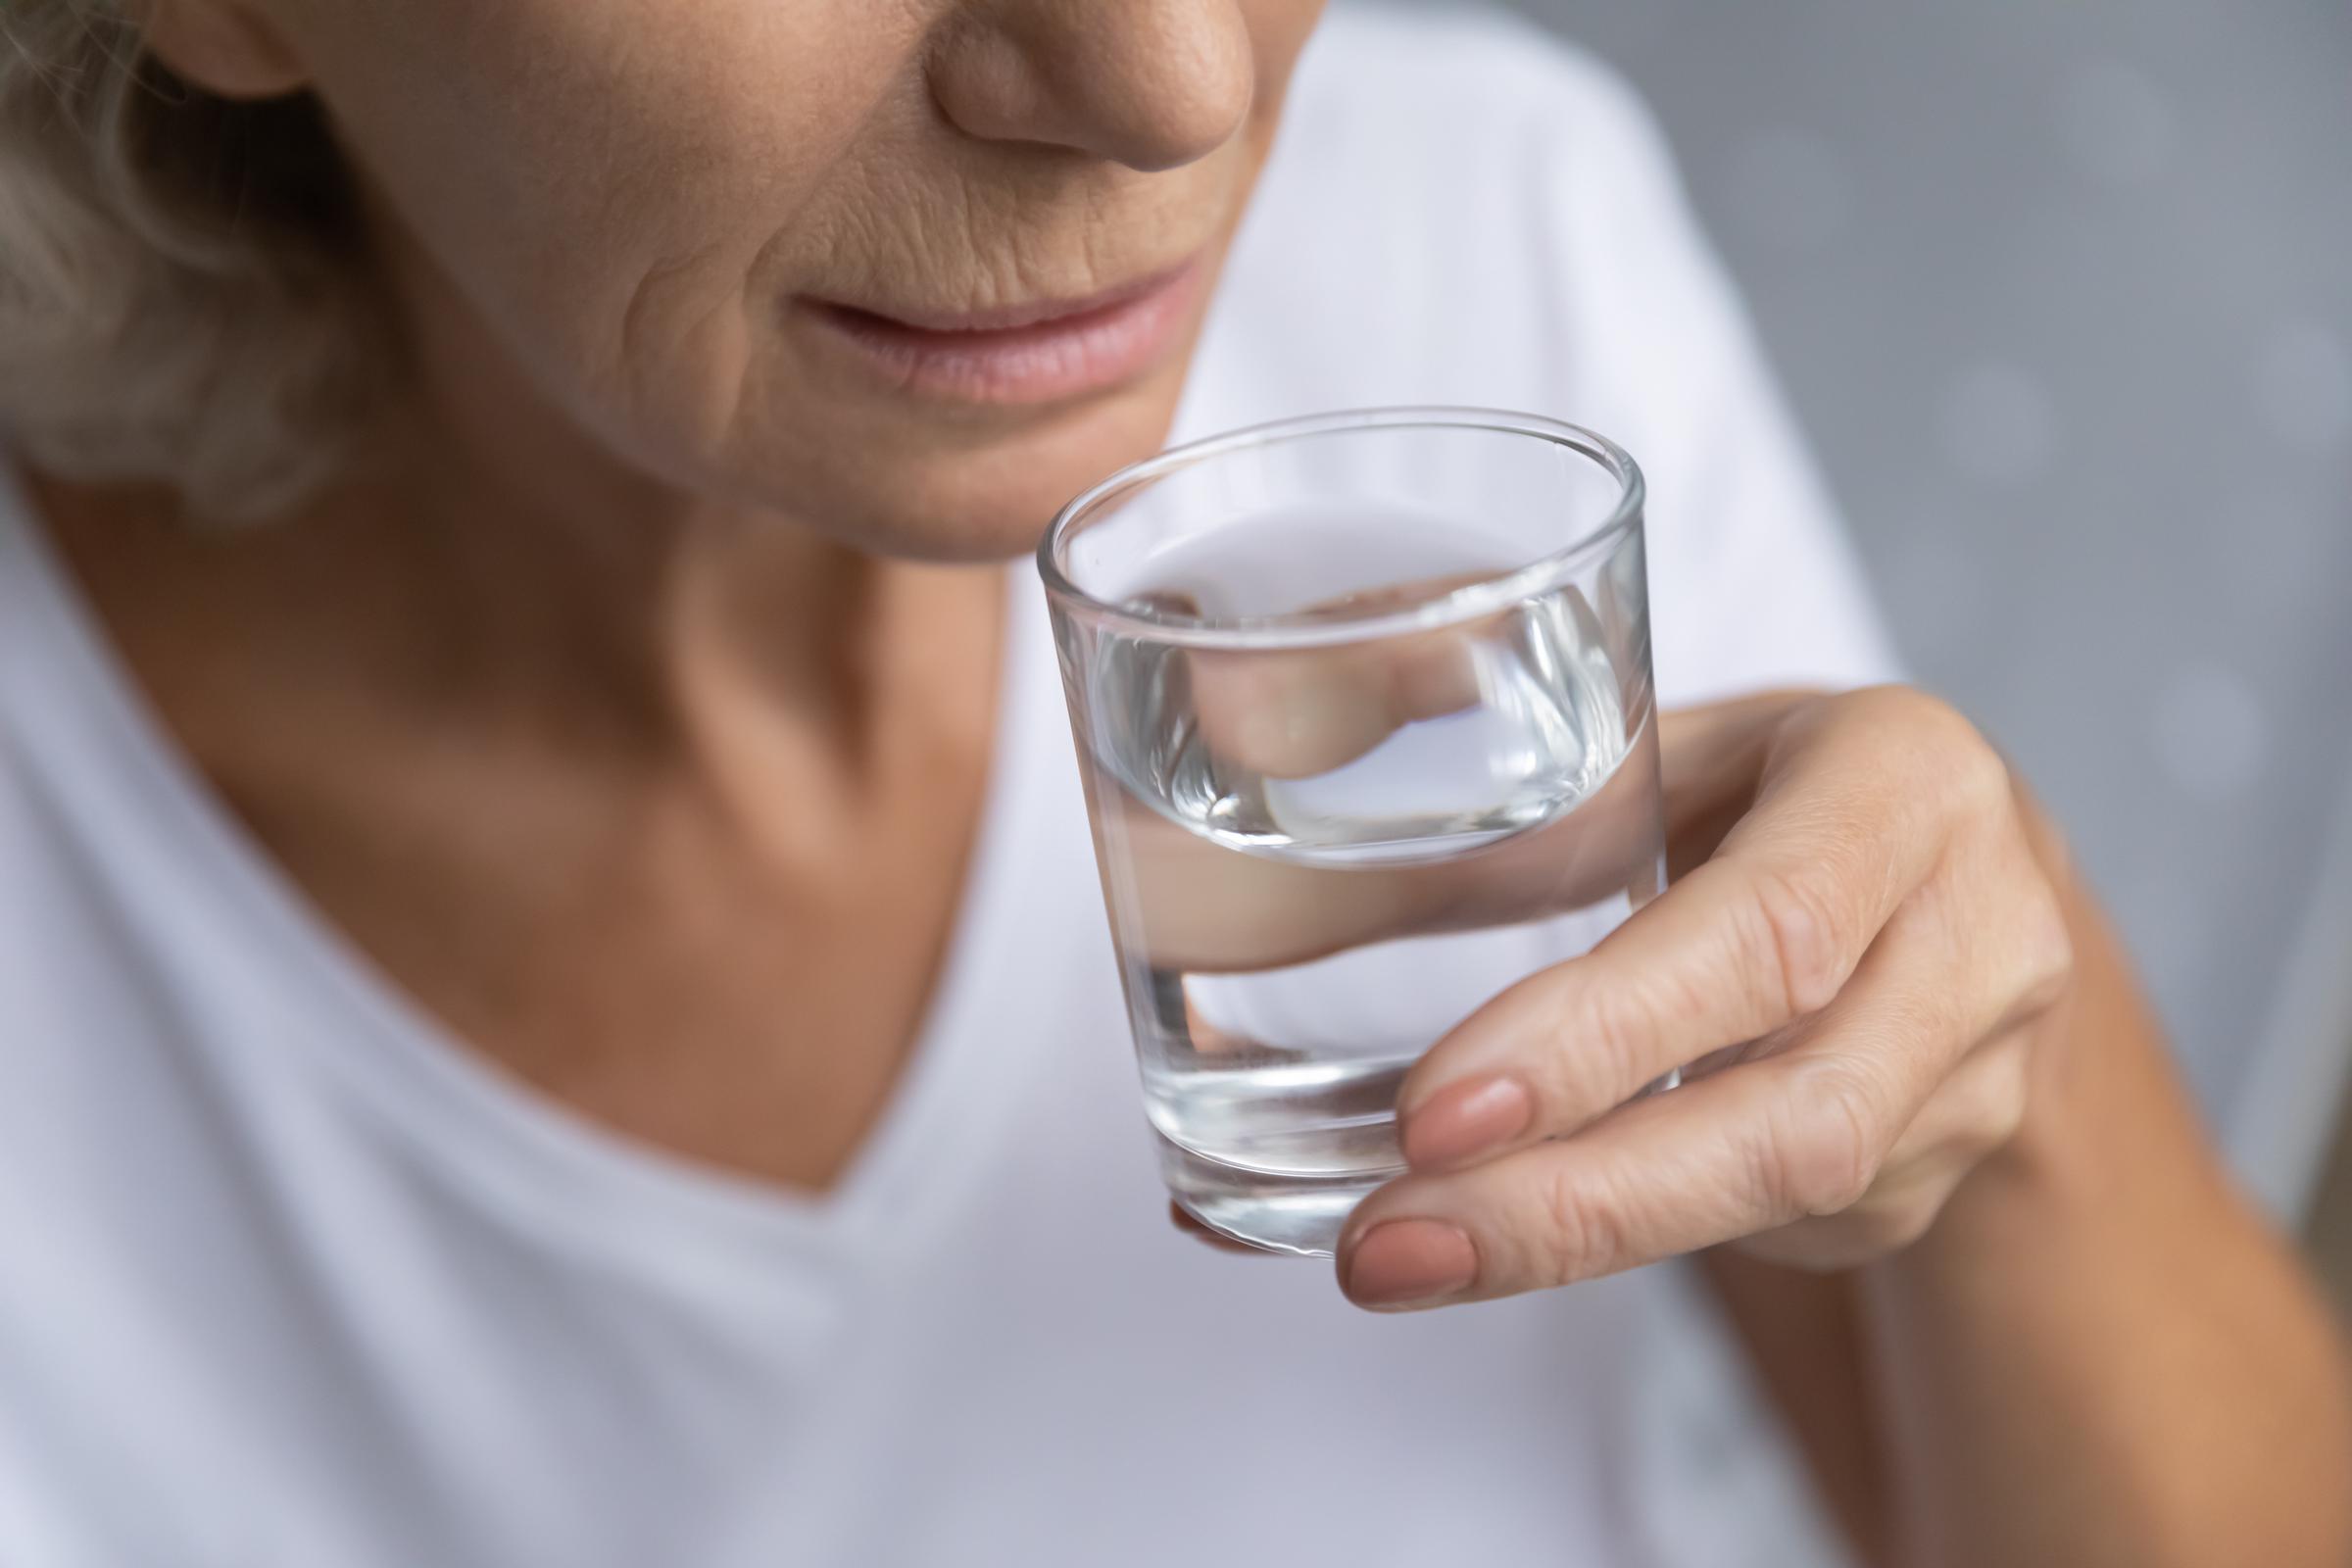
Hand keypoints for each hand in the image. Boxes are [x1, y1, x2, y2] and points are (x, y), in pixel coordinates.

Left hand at [1331, 687, 2075, 1309]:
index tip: (1437, 1112)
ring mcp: (1972, 1085)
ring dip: (1572, 1241)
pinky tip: (1494, 1233)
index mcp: (1909, 783)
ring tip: (1400, 1256)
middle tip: (1390, 1240)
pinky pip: (1763, 1232)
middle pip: (1792, 1119)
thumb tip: (1260, 819)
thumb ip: (1523, 783)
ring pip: (1778, 1199)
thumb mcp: (1680, 739)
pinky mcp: (1926, 1184)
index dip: (1603, 1035)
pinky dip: (1613, 1239)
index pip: (1768, 929)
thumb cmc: (1781, 786)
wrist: (1969, 879)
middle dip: (1572, 1200)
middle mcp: (1979, 940)